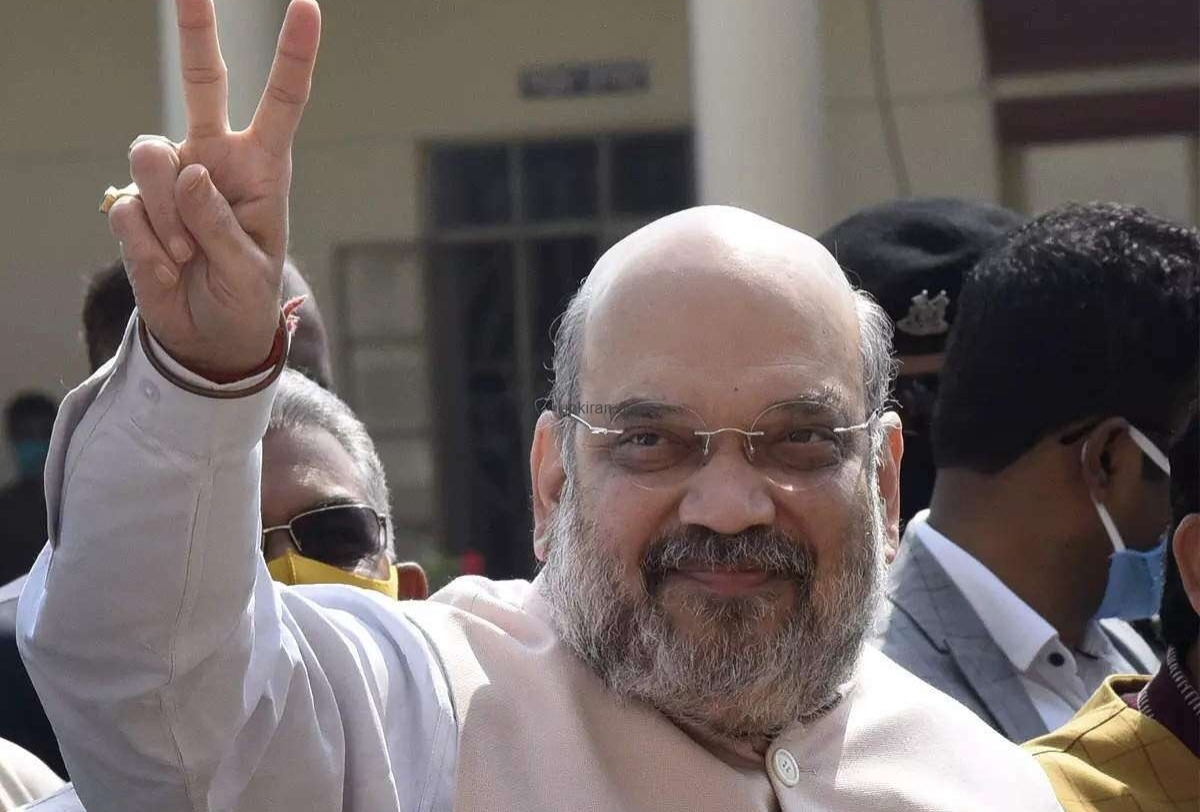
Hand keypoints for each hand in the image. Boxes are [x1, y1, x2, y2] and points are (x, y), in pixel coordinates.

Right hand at [107, 0, 320, 378]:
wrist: (207, 336)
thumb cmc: (246, 297)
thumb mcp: (250, 270)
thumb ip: (221, 224)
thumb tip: (188, 171)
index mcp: (262, 168)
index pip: (282, 104)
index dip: (293, 57)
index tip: (307, 8)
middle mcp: (213, 158)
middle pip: (202, 83)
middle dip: (196, 30)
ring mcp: (170, 177)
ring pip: (152, 159)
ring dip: (172, 216)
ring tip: (189, 254)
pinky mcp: (133, 204)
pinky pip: (130, 210)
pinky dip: (150, 246)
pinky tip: (168, 265)